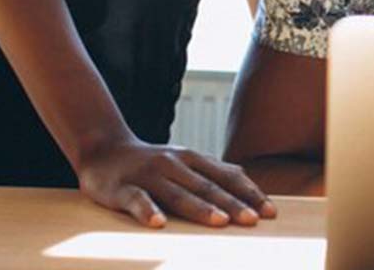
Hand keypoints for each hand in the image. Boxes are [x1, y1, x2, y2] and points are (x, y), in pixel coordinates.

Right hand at [77, 135, 276, 227]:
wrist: (103, 148)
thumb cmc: (150, 162)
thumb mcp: (182, 160)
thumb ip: (209, 169)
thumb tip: (243, 175)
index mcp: (191, 159)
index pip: (226, 176)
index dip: (249, 193)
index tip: (270, 212)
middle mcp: (174, 164)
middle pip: (207, 187)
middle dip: (233, 204)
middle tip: (254, 221)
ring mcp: (149, 176)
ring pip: (178, 194)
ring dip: (200, 208)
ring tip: (220, 222)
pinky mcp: (123, 188)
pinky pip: (137, 200)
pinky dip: (148, 211)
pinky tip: (158, 224)